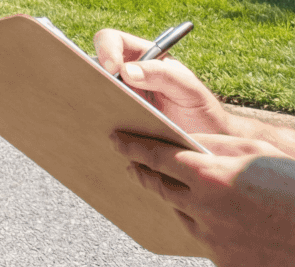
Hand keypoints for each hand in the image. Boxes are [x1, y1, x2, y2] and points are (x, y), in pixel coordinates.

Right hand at [95, 28, 233, 135]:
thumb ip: (163, 75)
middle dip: (89, 75)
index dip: (106, 49)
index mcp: (142, 57)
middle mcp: (124, 75)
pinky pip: (96, 116)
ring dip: (91, 100)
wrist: (209, 146)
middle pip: (92, 64)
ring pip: (89, 91)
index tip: (113, 69)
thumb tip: (125, 71)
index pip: (112, 40)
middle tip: (100, 93)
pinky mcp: (113, 120)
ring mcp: (116, 98)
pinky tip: (105, 133)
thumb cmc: (202, 111)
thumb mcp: (189, 89)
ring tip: (102, 114)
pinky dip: (95, 121)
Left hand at [114, 131, 294, 265]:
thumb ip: (214, 144)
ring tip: (177, 186)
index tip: (116, 139)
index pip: (156, 157)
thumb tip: (182, 139)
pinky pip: (203, 237)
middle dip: (143, 171)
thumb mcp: (256, 152)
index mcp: (209, 176)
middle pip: (160, 186)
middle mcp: (203, 208)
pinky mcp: (223, 260)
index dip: (133, 146)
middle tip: (132, 162)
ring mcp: (212, 238)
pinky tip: (217, 216)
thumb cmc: (293, 185)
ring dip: (177, 199)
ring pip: (180, 213)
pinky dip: (205, 224)